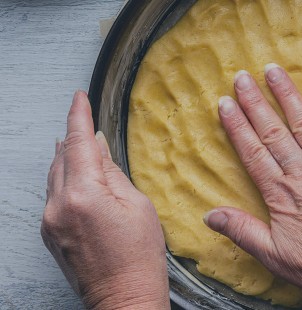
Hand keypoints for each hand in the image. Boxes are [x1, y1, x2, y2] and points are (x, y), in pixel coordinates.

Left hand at [42, 91, 168, 309]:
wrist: (123, 298)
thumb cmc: (139, 258)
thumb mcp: (138, 206)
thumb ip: (113, 173)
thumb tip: (98, 148)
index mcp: (84, 194)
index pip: (78, 142)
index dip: (78, 115)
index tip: (79, 97)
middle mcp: (59, 205)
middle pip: (62, 156)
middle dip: (74, 136)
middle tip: (85, 119)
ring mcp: (51, 221)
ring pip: (55, 175)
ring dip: (68, 157)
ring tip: (84, 147)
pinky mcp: (50, 233)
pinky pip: (54, 194)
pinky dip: (66, 179)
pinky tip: (80, 179)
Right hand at [206, 64, 301, 307]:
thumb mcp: (274, 255)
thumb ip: (242, 231)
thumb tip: (209, 215)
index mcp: (281, 193)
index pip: (253, 151)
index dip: (237, 126)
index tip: (226, 103)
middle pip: (273, 131)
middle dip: (255, 102)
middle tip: (242, 76)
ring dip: (287, 96)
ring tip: (273, 71)